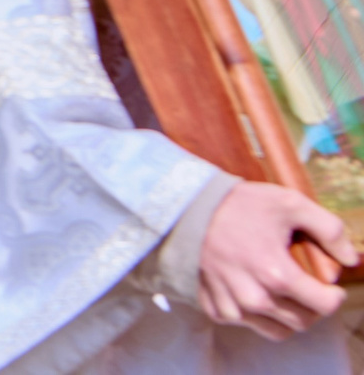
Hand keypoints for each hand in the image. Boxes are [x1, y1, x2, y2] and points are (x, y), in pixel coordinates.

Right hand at [197, 180, 352, 337]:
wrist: (186, 208)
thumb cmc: (240, 204)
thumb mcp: (290, 203)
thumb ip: (329, 229)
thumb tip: (351, 258)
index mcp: (276, 274)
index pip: (325, 305)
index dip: (335, 296)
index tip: (331, 286)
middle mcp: (255, 297)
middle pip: (303, 321)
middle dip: (313, 307)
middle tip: (306, 287)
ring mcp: (233, 306)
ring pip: (278, 330)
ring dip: (287, 316)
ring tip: (283, 294)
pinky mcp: (215, 309)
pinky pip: (247, 325)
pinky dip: (256, 315)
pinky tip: (254, 291)